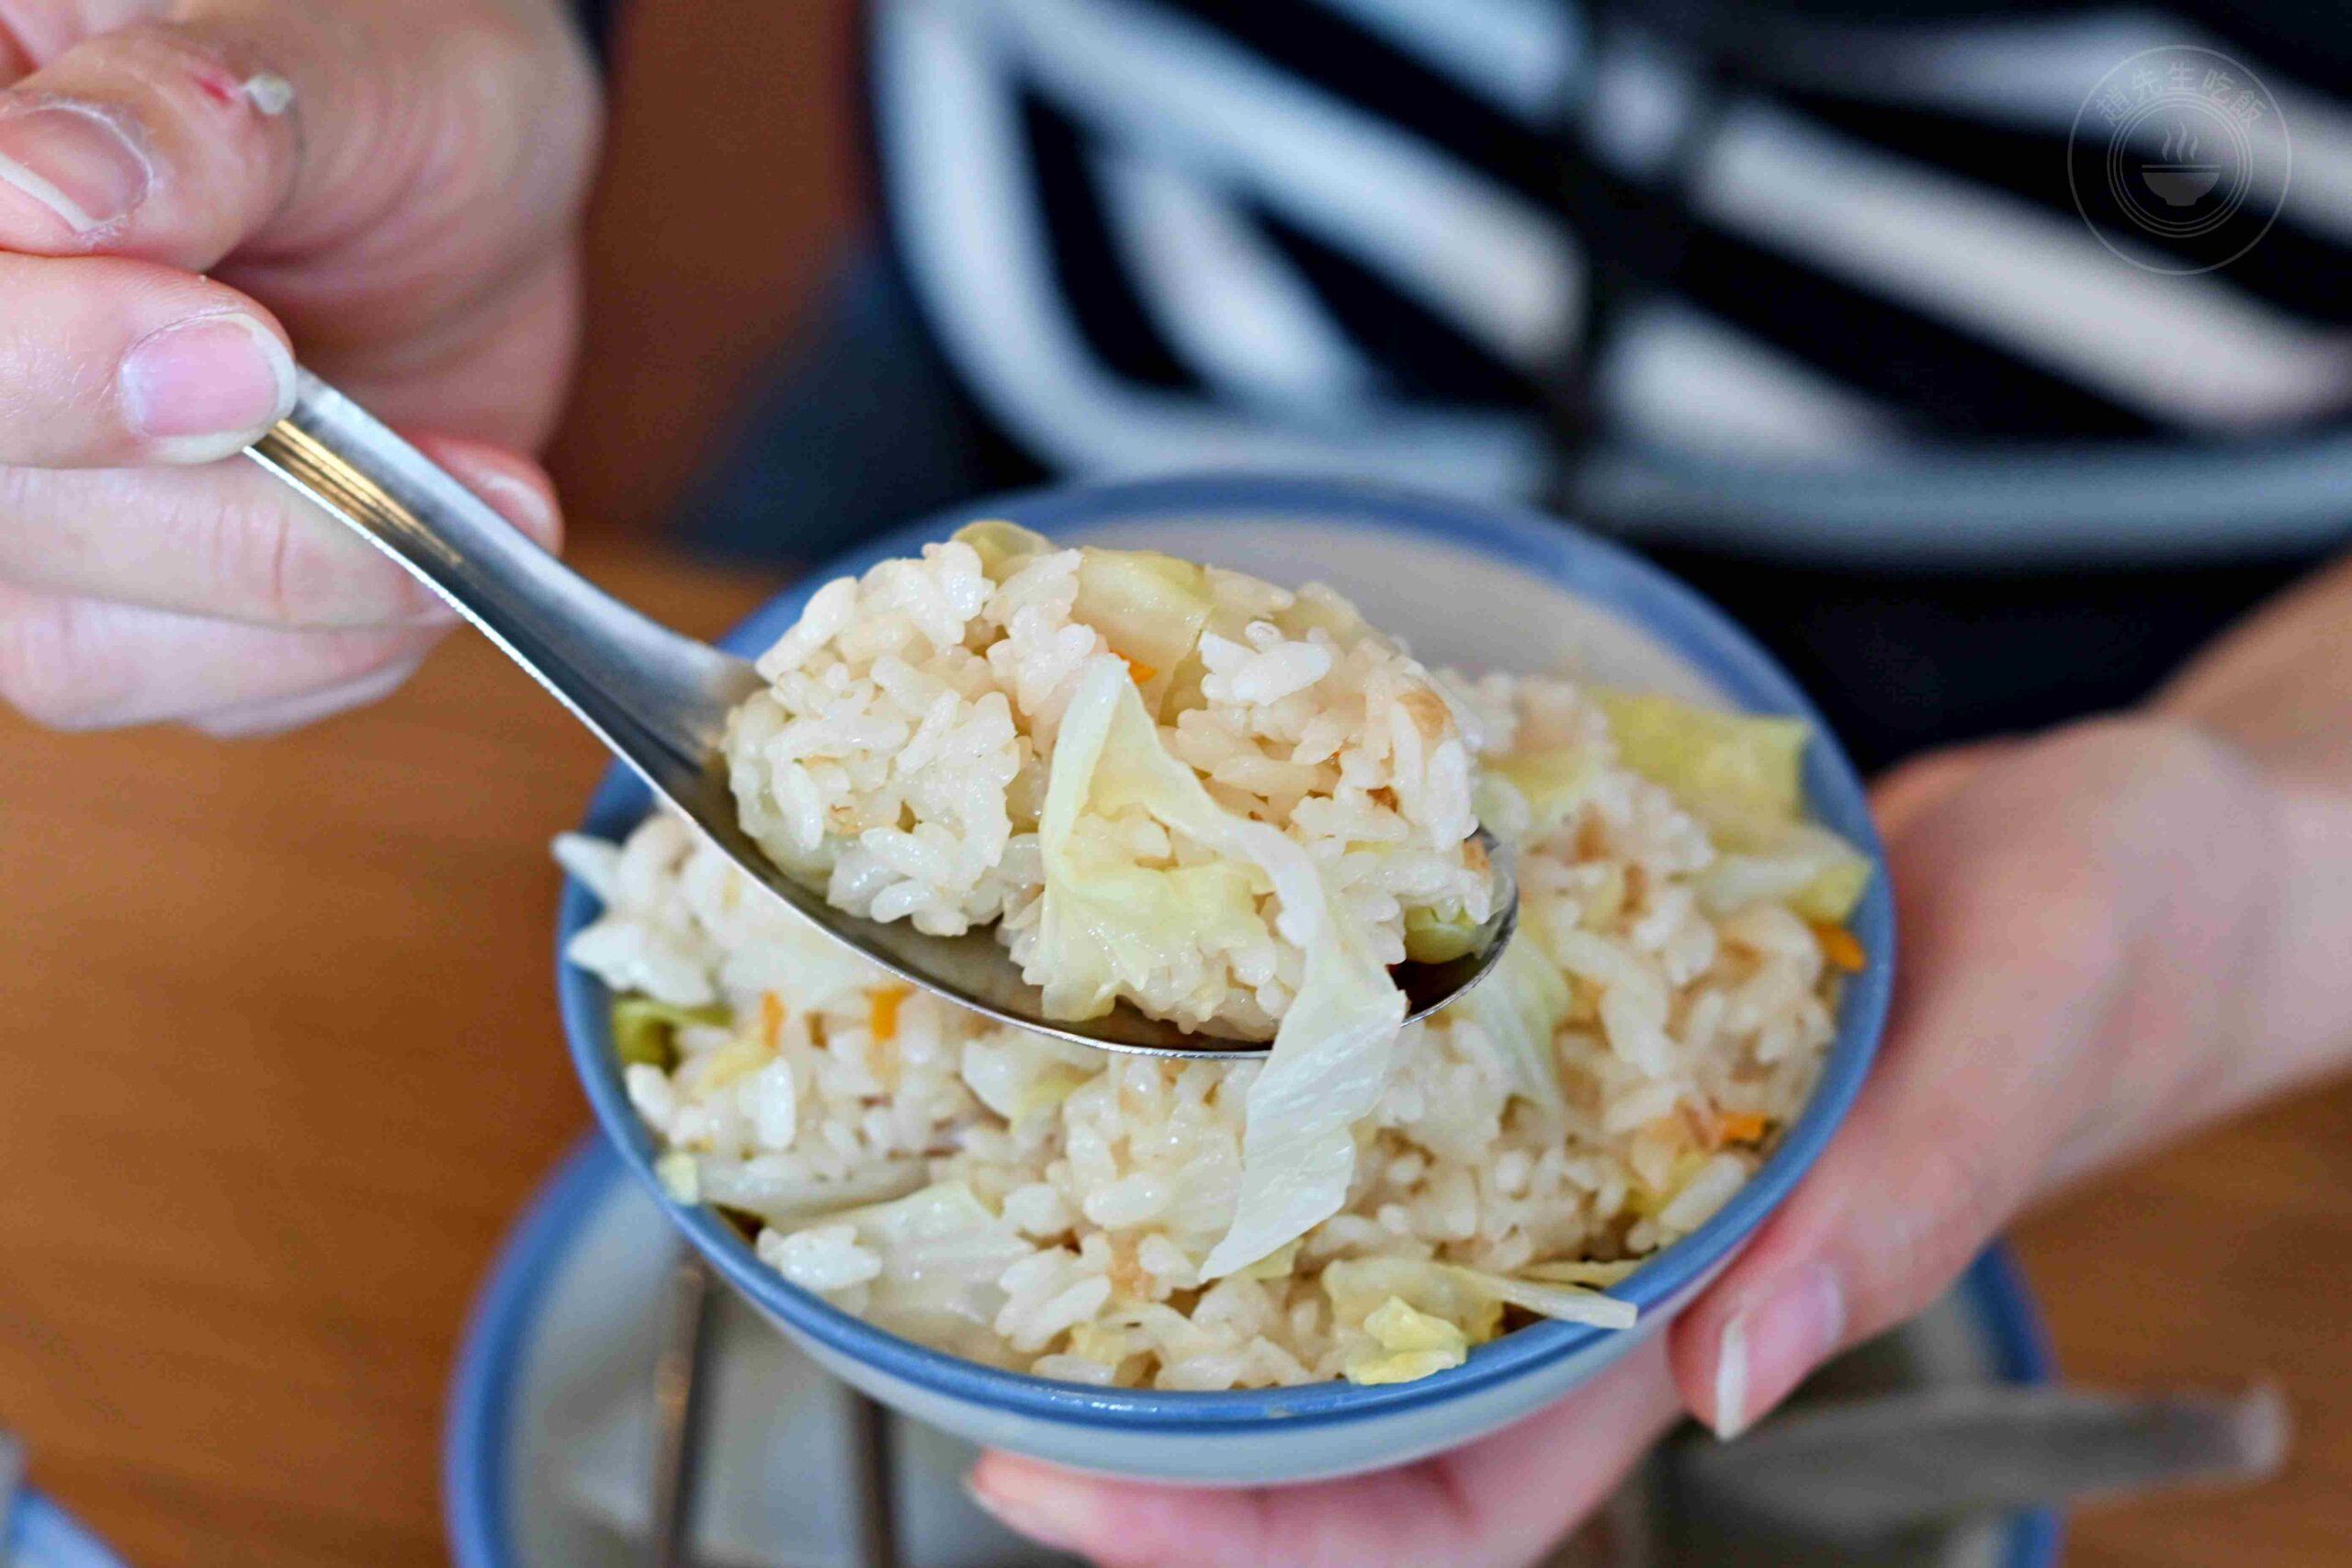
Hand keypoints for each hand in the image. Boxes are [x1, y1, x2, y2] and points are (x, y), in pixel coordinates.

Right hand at [0, 0, 597, 734]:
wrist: (471, 181)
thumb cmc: (390, 79)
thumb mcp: (332, 54)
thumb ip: (192, 120)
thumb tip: (41, 192)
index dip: (44, 375)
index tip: (252, 358)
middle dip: (223, 516)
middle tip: (412, 460)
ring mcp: (27, 505)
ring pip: (70, 646)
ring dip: (307, 596)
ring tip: (482, 499)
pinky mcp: (128, 604)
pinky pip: (198, 692)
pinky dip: (342, 644)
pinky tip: (435, 545)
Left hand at [966, 714, 2293, 1566]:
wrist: (2119, 850)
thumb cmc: (2106, 943)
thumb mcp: (2015, 1046)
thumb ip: (1898, 1208)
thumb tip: (1735, 1376)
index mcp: (1700, 1311)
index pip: (1458, 1501)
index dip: (1263, 1535)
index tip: (1067, 1486)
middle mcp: (1606, 1261)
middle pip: (1354, 1423)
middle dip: (1162, 1442)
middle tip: (968, 1379)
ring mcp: (1569, 1162)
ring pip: (1353, 1285)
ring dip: (1187, 1288)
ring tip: (1015, 1247)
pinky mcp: (1557, 1051)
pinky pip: (1396, 1117)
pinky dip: (1279, 1118)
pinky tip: (1168, 1062)